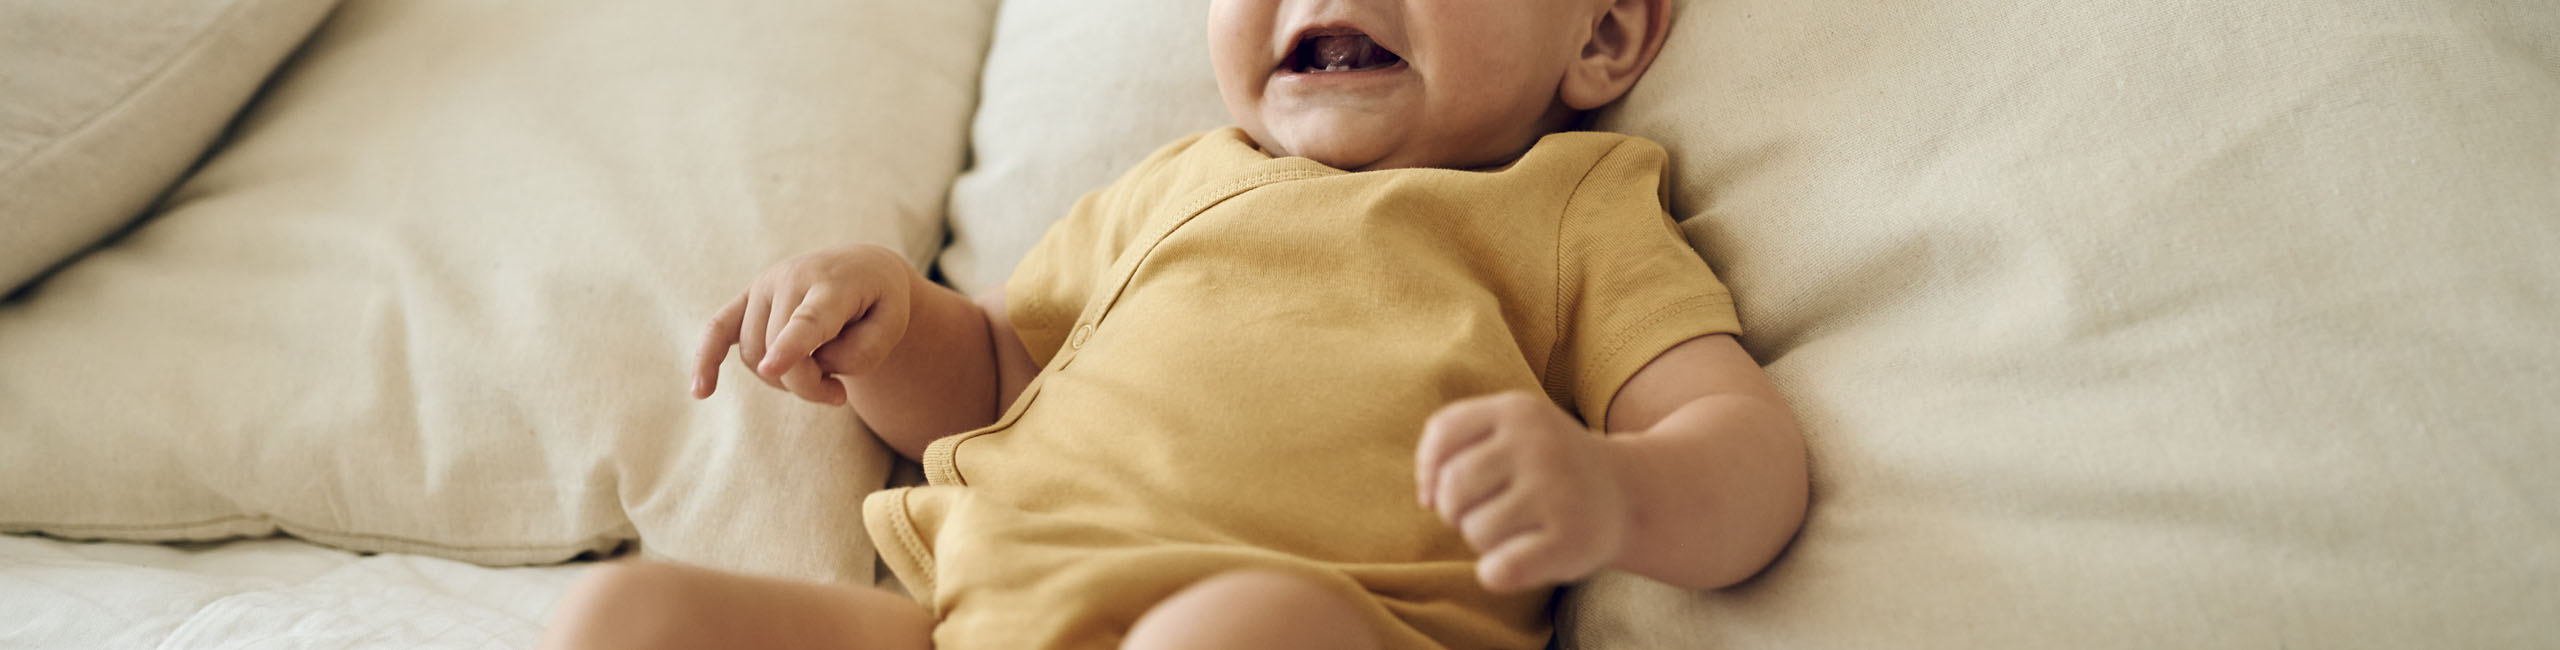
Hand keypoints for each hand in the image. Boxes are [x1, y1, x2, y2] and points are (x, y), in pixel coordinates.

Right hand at [692, 245, 914, 404]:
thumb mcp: (894, 327)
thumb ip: (861, 353)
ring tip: (818, 374)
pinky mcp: (747, 298)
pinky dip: (706, 359)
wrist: (862, 269)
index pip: (808, 320)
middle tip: (838, 394)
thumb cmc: (879, 303)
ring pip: (755, 353)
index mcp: (834, 283)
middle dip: (807, 385)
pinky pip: (717, 329)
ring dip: (783, 379)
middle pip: (779, 351)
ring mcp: (764, 285)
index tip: (773, 367)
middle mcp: (792, 278)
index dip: (791, 346)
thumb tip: (812, 365)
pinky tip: (701, 391)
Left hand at [1414, 391, 1628, 592]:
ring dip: (1482, 540)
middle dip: (1455, 510)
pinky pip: (1499, 569)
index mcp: (1517, 410)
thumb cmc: (1546, 468)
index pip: (1442, 433)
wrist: (1627, 495)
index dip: (1429, 469)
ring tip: (1514, 528)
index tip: (1442, 489)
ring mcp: (1558, 491)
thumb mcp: (1510, 431)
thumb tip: (1425, 496)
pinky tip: (1520, 560)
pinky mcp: (1570, 539)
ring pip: (1475, 530)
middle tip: (1486, 512)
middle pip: (1452, 489)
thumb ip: (1454, 443)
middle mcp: (1539, 444)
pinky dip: (1496, 572)